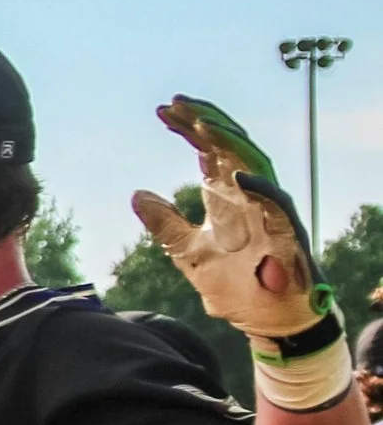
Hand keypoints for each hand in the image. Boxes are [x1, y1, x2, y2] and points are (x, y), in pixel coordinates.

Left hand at [134, 96, 327, 341]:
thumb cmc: (236, 285)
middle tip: (175, 103)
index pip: (208, 152)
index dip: (189, 129)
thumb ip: (165, 225)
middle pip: (229, 147)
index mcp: (226, 198)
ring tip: (199, 122)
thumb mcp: (188, 253)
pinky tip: (233, 172)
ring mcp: (269, 211)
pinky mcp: (287, 232)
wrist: (266, 321)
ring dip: (228, 142)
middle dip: (205, 123)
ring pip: (253, 163)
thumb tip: (138, 194)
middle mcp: (249, 196)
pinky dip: (258, 186)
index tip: (163, 111)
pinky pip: (276, 203)